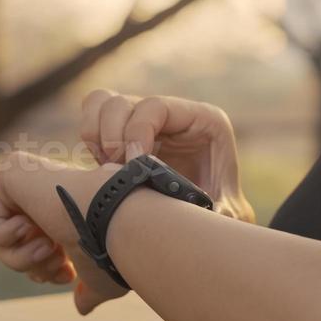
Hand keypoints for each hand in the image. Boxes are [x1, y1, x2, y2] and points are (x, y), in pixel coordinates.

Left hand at [0, 151, 128, 314]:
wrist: (114, 220)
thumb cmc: (113, 248)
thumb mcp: (99, 275)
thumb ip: (88, 289)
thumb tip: (82, 308)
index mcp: (69, 213)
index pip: (40, 248)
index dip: (47, 270)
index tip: (67, 276)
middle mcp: (48, 195)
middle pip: (18, 246)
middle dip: (34, 264)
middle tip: (56, 261)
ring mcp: (29, 181)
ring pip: (2, 239)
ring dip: (23, 255)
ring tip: (46, 245)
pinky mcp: (11, 172)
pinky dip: (7, 236)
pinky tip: (30, 225)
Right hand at [79, 90, 255, 223]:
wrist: (207, 218)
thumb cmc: (221, 211)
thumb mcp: (230, 212)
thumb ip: (224, 212)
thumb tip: (212, 212)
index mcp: (203, 119)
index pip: (156, 106)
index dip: (137, 132)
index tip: (133, 166)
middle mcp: (171, 113)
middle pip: (121, 102)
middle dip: (112, 139)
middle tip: (118, 173)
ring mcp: (145, 119)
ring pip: (101, 104)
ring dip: (96, 139)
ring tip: (109, 171)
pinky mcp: (123, 131)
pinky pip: (92, 118)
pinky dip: (90, 143)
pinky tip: (104, 171)